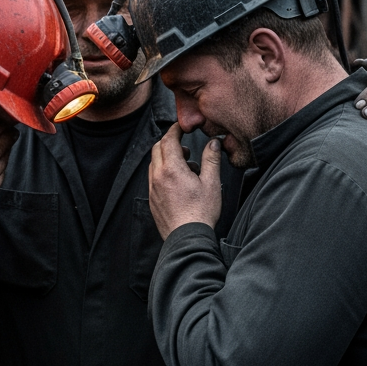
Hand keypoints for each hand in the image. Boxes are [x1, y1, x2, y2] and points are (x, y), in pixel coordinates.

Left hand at [149, 124, 220, 239]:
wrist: (187, 239)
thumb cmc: (201, 213)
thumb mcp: (212, 183)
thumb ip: (211, 159)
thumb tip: (214, 142)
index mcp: (172, 169)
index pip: (169, 140)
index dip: (175, 130)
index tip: (182, 127)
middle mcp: (158, 177)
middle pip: (157, 149)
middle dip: (170, 142)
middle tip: (186, 146)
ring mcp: (152, 189)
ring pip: (154, 163)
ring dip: (167, 158)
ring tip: (186, 167)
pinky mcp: (152, 200)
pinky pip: (153, 178)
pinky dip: (163, 172)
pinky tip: (179, 183)